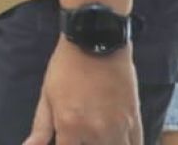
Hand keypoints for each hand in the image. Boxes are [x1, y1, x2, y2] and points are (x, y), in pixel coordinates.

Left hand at [23, 38, 140, 143]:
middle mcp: (96, 132)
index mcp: (70, 126)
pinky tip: (114, 140)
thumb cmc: (66, 67)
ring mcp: (119, 129)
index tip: (65, 140)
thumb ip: (40, 126)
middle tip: (79, 136)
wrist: (96, 42)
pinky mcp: (136, 121)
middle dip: (84, 144)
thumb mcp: (47, 94)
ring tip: (94, 137)